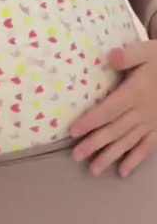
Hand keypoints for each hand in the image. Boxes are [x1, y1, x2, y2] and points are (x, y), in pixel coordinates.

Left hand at [70, 44, 156, 176]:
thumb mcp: (148, 51)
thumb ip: (129, 55)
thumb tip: (110, 57)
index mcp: (135, 92)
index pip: (109, 110)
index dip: (91, 121)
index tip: (73, 131)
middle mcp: (142, 112)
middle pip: (115, 130)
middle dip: (94, 144)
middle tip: (75, 156)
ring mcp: (151, 123)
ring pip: (128, 142)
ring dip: (110, 156)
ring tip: (93, 170)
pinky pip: (147, 147)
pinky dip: (135, 160)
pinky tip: (123, 172)